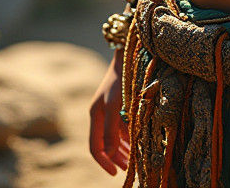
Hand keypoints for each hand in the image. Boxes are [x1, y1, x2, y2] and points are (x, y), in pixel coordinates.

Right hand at [88, 51, 129, 175]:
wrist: (127, 56)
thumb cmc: (120, 80)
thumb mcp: (114, 105)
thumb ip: (111, 130)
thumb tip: (109, 153)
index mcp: (95, 116)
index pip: (95, 147)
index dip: (104, 162)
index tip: (114, 173)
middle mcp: (100, 115)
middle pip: (104, 144)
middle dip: (114, 158)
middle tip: (126, 169)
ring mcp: (109, 110)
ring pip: (113, 137)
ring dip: (121, 150)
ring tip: (131, 160)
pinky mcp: (119, 105)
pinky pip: (120, 127)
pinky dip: (126, 137)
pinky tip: (135, 143)